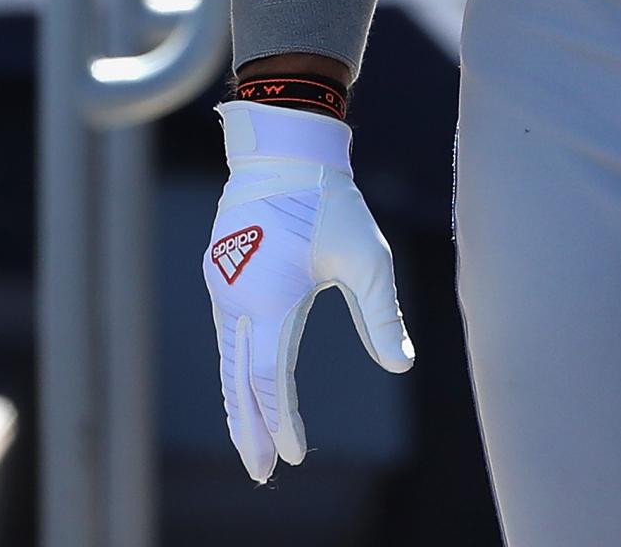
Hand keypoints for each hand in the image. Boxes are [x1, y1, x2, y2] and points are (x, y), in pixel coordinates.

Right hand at [204, 102, 413, 483]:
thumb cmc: (329, 202)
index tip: (294, 455)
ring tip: (249, 442)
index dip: (282, 422)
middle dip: (250, 430)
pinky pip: (225, 335)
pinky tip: (243, 388)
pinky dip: (233, 369)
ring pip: (227, 359)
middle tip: (259, 470)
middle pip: (239, 381)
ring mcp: (223, 285)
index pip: (271, 379)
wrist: (283, 150)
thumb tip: (401, 366)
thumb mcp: (367, 256)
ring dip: (238, 403)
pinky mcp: (220, 273)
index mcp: (271, 297)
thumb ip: (381, 314)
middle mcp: (237, 296)